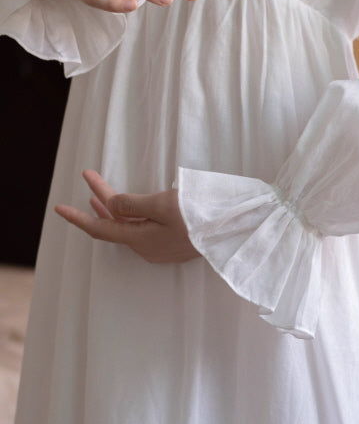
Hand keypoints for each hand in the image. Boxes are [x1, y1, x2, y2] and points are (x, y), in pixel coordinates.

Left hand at [55, 170, 200, 263]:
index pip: (101, 229)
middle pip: (115, 224)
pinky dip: (132, 214)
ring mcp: (162, 246)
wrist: (235, 232)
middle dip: (100, 200)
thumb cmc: (199, 216)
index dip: (78, 217)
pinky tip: (133, 207)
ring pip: (130, 226)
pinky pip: (144, 228)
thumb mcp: (162, 205)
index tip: (58, 208)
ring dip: (115, 208)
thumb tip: (110, 206)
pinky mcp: (175, 242)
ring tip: (100, 195)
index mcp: (140, 240)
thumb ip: (132, 205)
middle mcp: (148, 247)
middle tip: (89, 175)